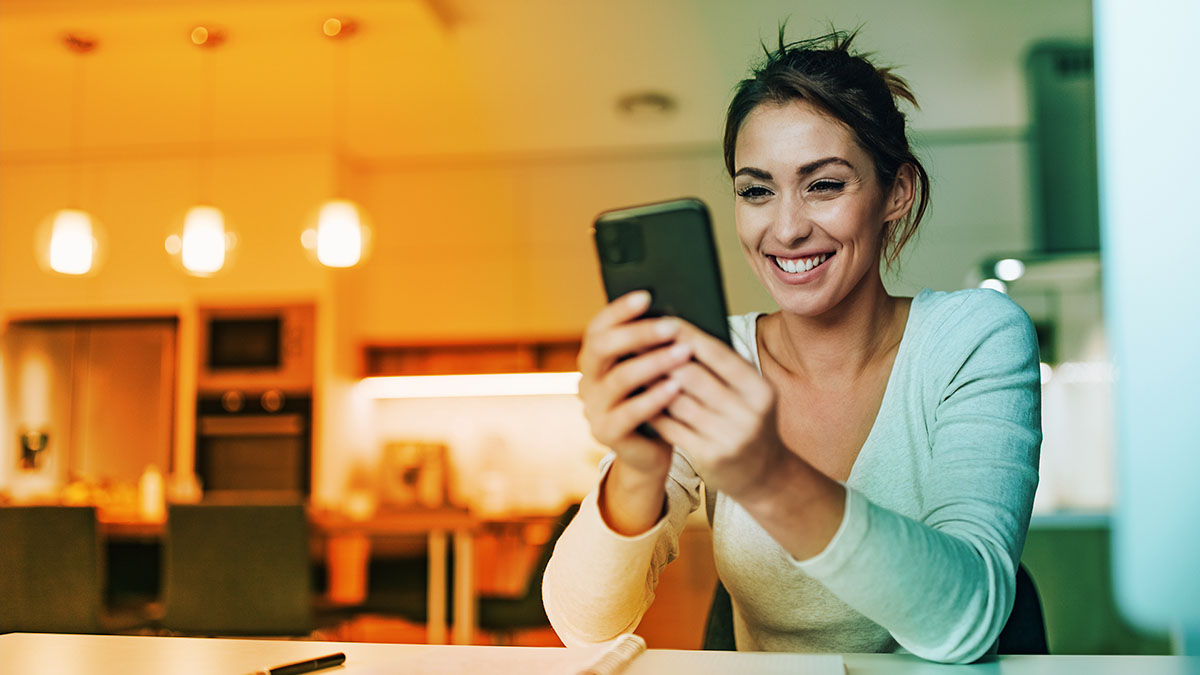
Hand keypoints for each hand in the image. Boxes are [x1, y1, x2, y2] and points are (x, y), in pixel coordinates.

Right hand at [577, 291, 692, 479]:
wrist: (651, 450)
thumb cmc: (657, 400)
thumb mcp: (653, 369)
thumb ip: (654, 346)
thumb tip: (677, 310)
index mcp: (594, 359)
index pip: (597, 327)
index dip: (619, 310)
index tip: (647, 295)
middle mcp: (587, 380)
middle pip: (601, 347)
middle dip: (638, 333)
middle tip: (672, 326)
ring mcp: (593, 408)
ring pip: (619, 379)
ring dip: (653, 363)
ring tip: (683, 353)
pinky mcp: (605, 433)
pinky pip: (629, 412)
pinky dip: (653, 397)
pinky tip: (676, 387)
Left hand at [649, 320, 785, 501]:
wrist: (764, 474)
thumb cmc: (746, 421)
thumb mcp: (748, 394)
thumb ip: (721, 368)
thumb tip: (677, 333)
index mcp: (760, 390)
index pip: (718, 354)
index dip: (687, 334)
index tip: (660, 319)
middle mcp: (748, 414)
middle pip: (693, 376)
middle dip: (661, 357)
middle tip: (635, 340)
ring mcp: (729, 438)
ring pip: (677, 402)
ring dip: (651, 383)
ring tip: (631, 366)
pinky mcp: (709, 457)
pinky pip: (671, 427)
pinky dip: (652, 410)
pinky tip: (638, 397)